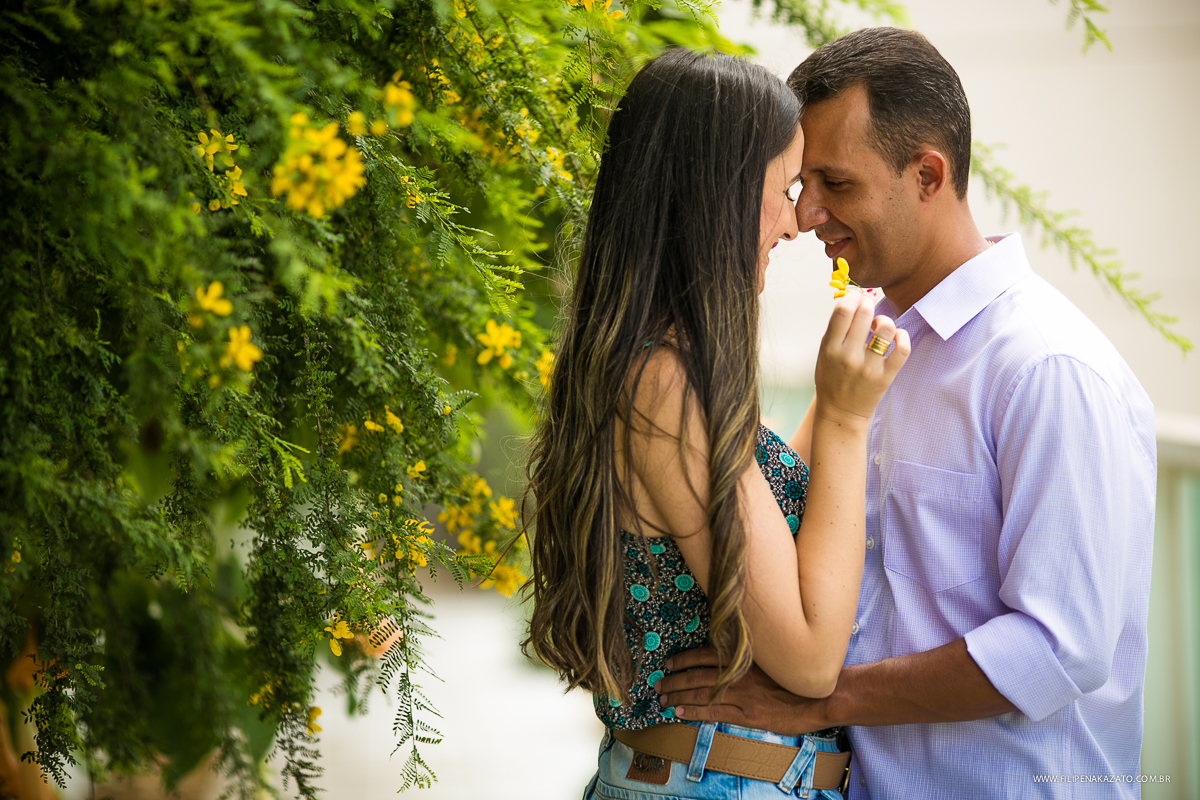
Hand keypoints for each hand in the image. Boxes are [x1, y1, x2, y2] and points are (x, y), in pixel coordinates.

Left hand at [654, 646, 832, 733]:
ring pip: (701, 692)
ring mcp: (743, 694)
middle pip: (697, 674)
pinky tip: (680, 713)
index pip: (705, 654)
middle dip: (675, 679)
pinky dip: (694, 711)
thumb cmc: (796, 677)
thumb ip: (748, 657)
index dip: (684, 658)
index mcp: (744, 657)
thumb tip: (727, 656)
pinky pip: (714, 712)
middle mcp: (739, 672)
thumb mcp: (770, 658)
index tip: (670, 662)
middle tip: (658, 685)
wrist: (821, 695)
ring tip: (663, 700)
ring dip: (679, 695)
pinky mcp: (748, 713)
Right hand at [814, 291, 909, 424]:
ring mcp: (869, 368)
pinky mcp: (885, 377)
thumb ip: (836, 329)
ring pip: (885, 329)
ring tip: (879, 325)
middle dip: (869, 303)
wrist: (840, 412)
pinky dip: (901, 336)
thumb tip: (855, 300)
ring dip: (884, 320)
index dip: (852, 297)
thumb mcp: (824, 353)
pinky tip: (895, 336)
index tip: (856, 297)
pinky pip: (902, 349)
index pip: (842, 311)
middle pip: (864, 315)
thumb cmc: (832, 377)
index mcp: (830, 349)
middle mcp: (849, 357)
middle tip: (869, 305)